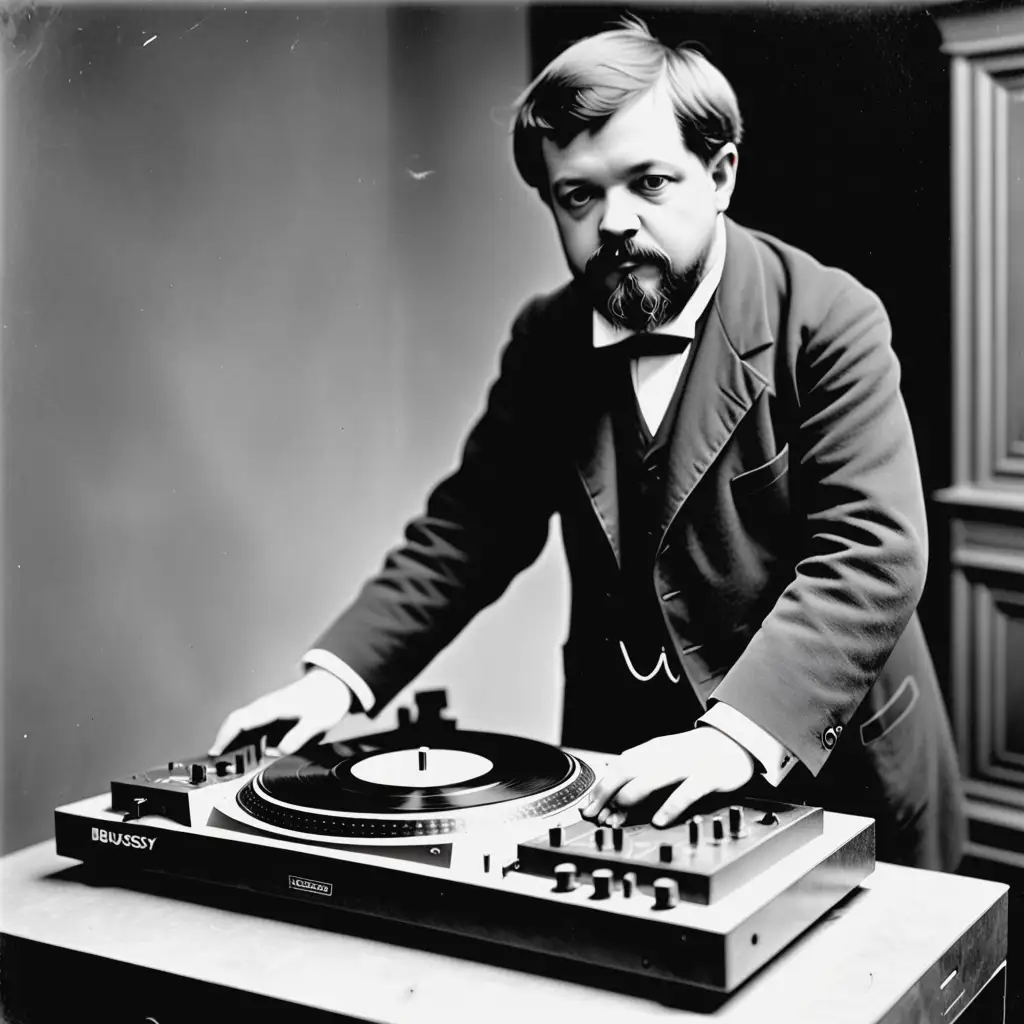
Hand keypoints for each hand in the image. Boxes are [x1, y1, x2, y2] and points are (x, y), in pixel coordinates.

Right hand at [208, 667, 353, 756]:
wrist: (333, 684)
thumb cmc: (325, 700)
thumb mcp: (317, 721)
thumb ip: (298, 737)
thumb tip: (279, 751)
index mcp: (272, 707)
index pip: (240, 721)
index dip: (225, 738)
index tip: (216, 754)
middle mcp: (265, 706)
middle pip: (235, 722)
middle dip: (224, 742)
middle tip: (219, 764)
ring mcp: (267, 708)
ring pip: (243, 724)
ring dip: (235, 742)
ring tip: (234, 765)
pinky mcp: (272, 712)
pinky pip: (253, 726)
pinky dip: (247, 740)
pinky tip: (251, 754)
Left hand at [580, 727, 755, 827]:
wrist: (735, 741)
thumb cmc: (696, 753)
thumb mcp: (665, 757)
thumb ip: (641, 771)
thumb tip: (611, 785)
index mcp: (653, 750)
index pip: (618, 765)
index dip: (601, 787)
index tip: (588, 808)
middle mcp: (666, 754)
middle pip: (628, 769)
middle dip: (607, 792)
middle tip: (596, 815)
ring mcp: (688, 764)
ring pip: (652, 777)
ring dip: (631, 796)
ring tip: (617, 814)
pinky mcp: (709, 776)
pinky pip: (687, 791)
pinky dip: (670, 805)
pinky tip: (659, 820)